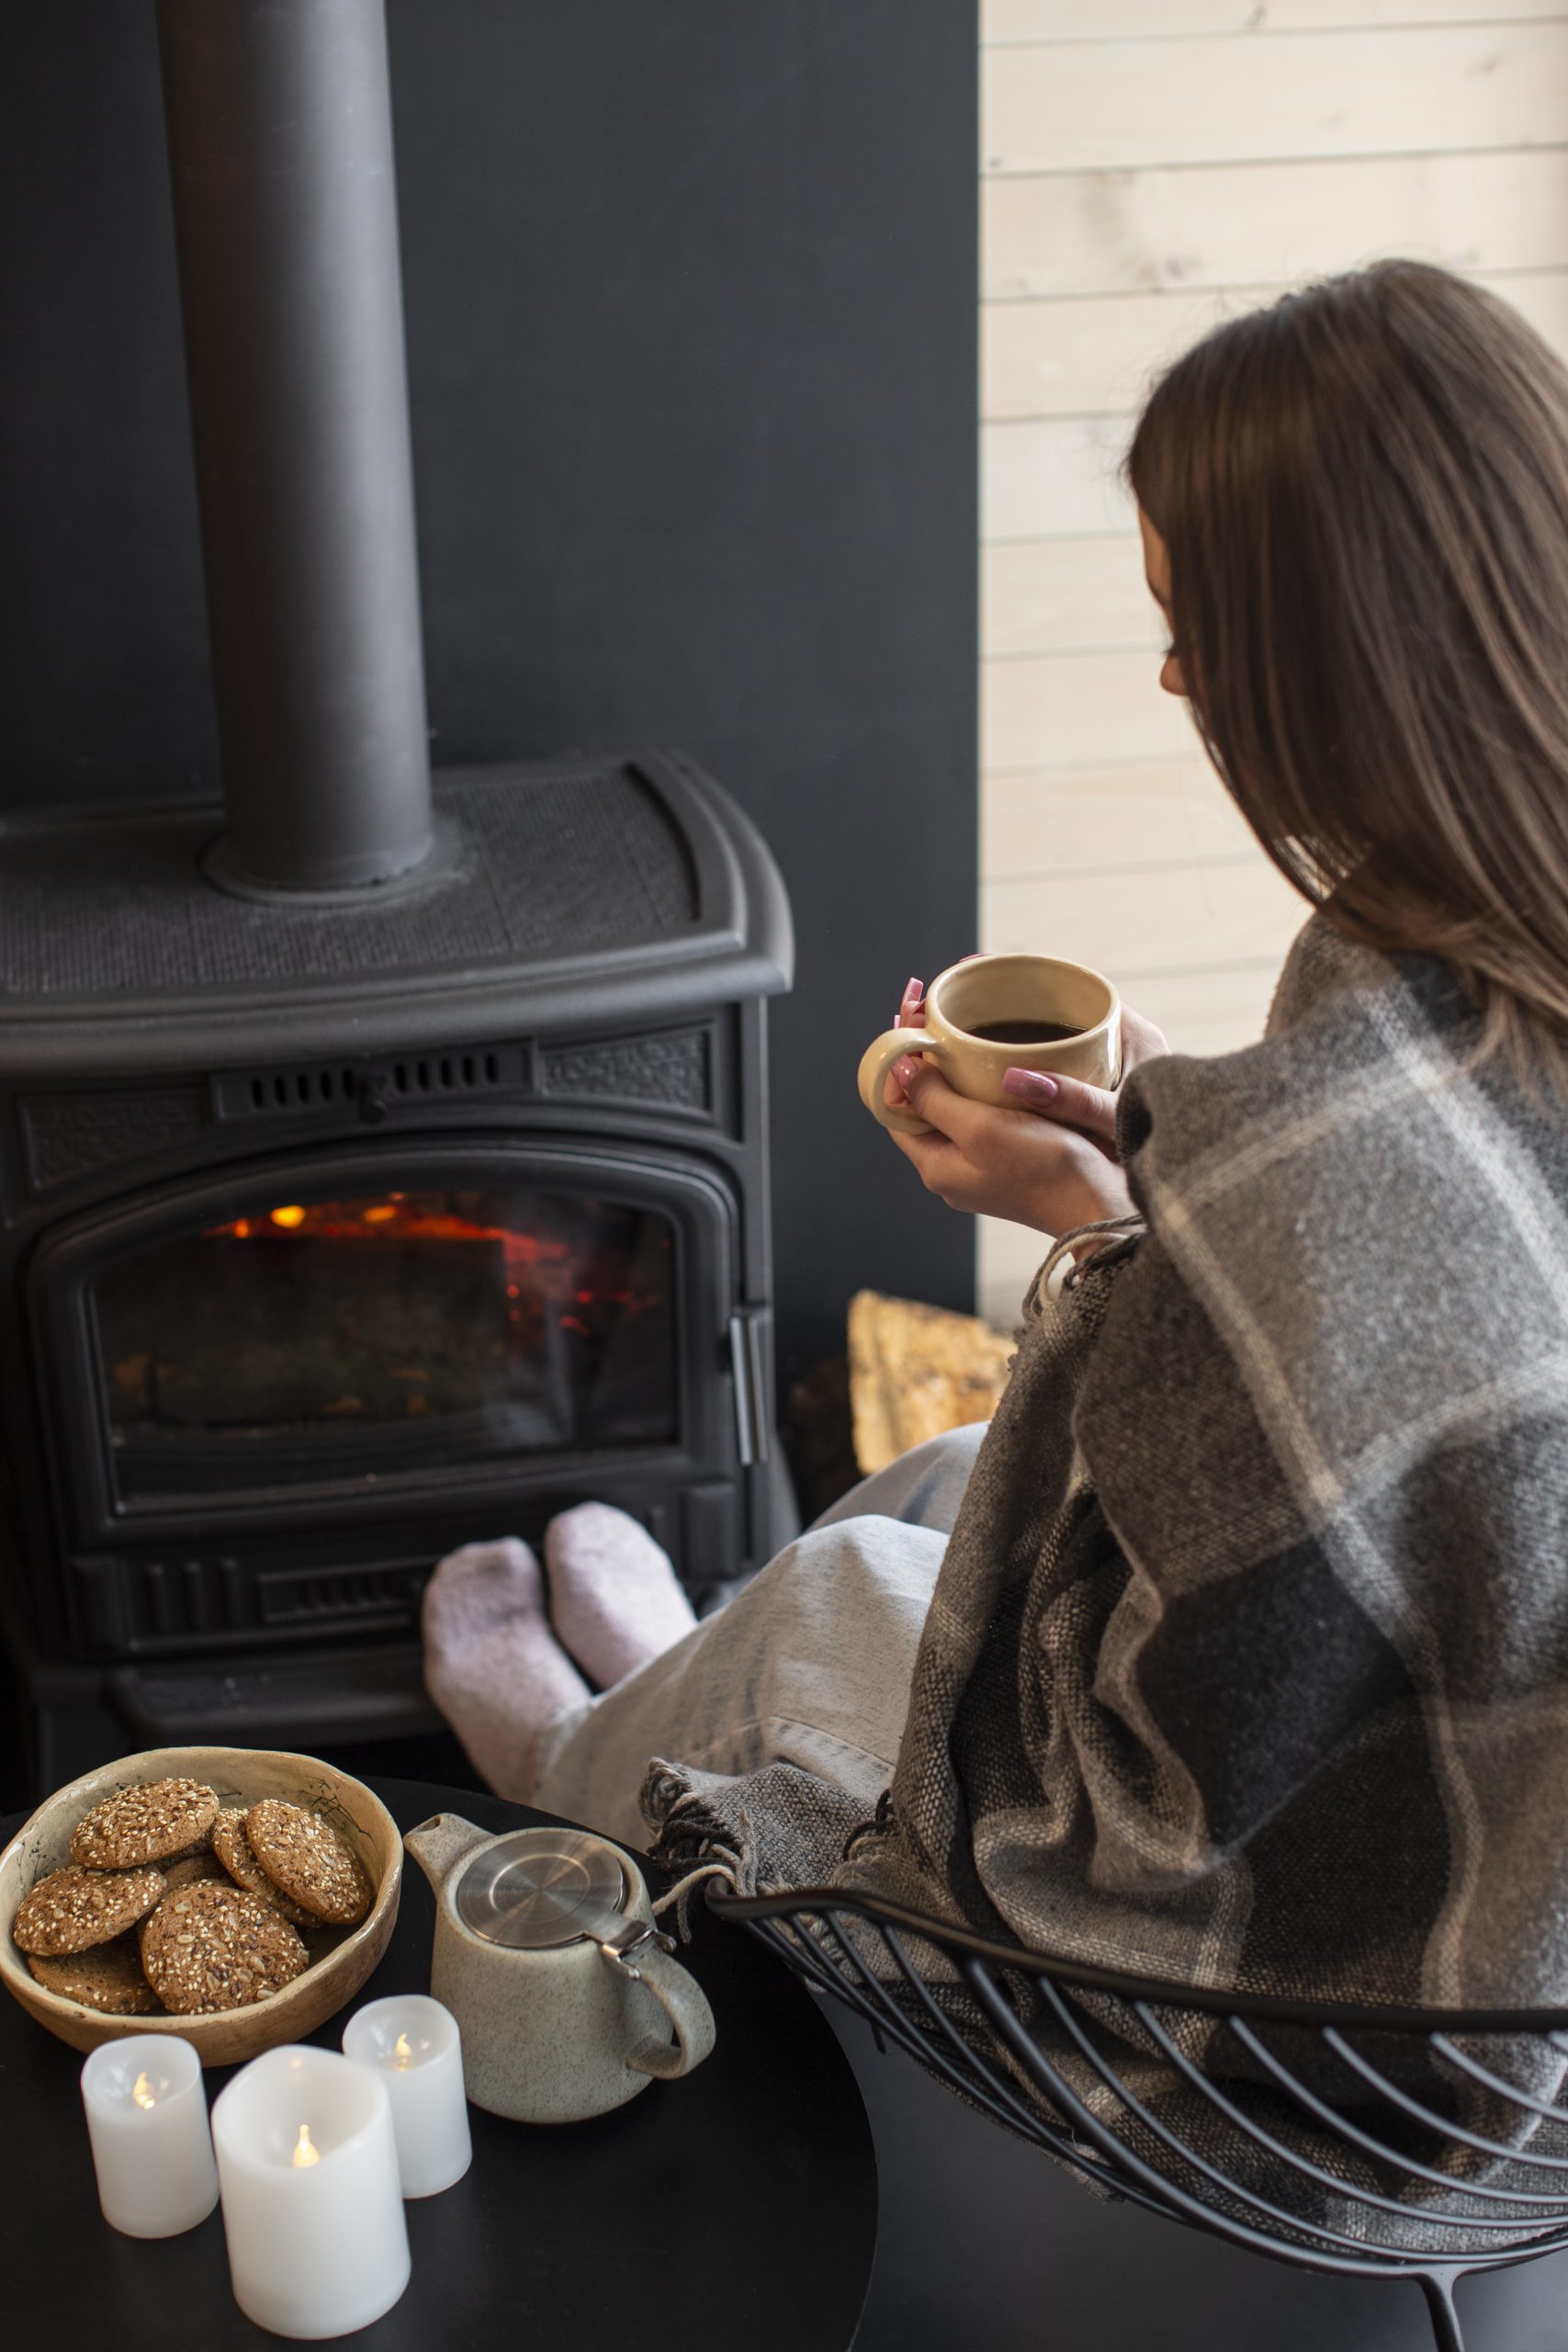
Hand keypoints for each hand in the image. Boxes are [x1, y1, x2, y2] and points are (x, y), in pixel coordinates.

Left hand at [884, 990, 1167, 1237]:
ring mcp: (983, 1164)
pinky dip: (980, 1083)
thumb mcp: (980, 1129)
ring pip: (953, 1106)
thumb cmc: (1045, 1171)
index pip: (895, 1108)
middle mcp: (953, 1168)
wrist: (1103, 1204)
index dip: (894, 1065)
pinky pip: (984, 1112)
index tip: (904, 1023)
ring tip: (955, 1028)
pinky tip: (993, 1062)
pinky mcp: (1012, 1156)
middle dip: (921, 1059)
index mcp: (935, 1165)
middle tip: (929, 1014)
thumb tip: (897, 1067)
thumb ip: (934, 1099)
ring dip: (951, 1068)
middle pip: (923, 1104)